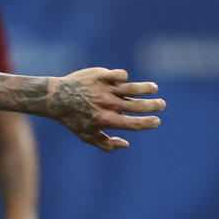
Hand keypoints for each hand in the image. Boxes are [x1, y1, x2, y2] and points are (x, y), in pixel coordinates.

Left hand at [49, 69, 164, 149]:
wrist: (56, 98)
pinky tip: (125, 79)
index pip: (133, 123)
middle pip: (137, 106)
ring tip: (154, 89)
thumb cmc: (72, 119)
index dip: (148, 123)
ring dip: (146, 88)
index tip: (157, 121)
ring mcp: (105, 89)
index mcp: (107, 120)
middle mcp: (108, 104)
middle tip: (162, 104)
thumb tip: (126, 144)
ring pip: (132, 88)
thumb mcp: (86, 136)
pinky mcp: (100, 75)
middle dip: (153, 105)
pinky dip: (123, 76)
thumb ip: (106, 143)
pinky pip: (118, 74)